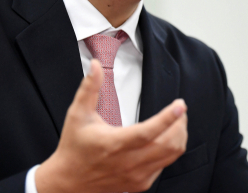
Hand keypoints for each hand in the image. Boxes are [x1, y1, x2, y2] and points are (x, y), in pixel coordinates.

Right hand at [35, 59, 187, 192]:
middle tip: (179, 110)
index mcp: (114, 144)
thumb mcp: (77, 114)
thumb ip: (89, 88)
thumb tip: (96, 65)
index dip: (167, 118)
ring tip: (177, 122)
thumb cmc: (74, 147)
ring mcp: (136, 176)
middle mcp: (128, 162)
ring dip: (179, 136)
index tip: (180, 105)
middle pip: (168, 144)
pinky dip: (171, 149)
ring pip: (171, 155)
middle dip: (179, 123)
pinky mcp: (140, 183)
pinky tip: (164, 138)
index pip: (147, 132)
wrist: (68, 183)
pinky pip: (165, 164)